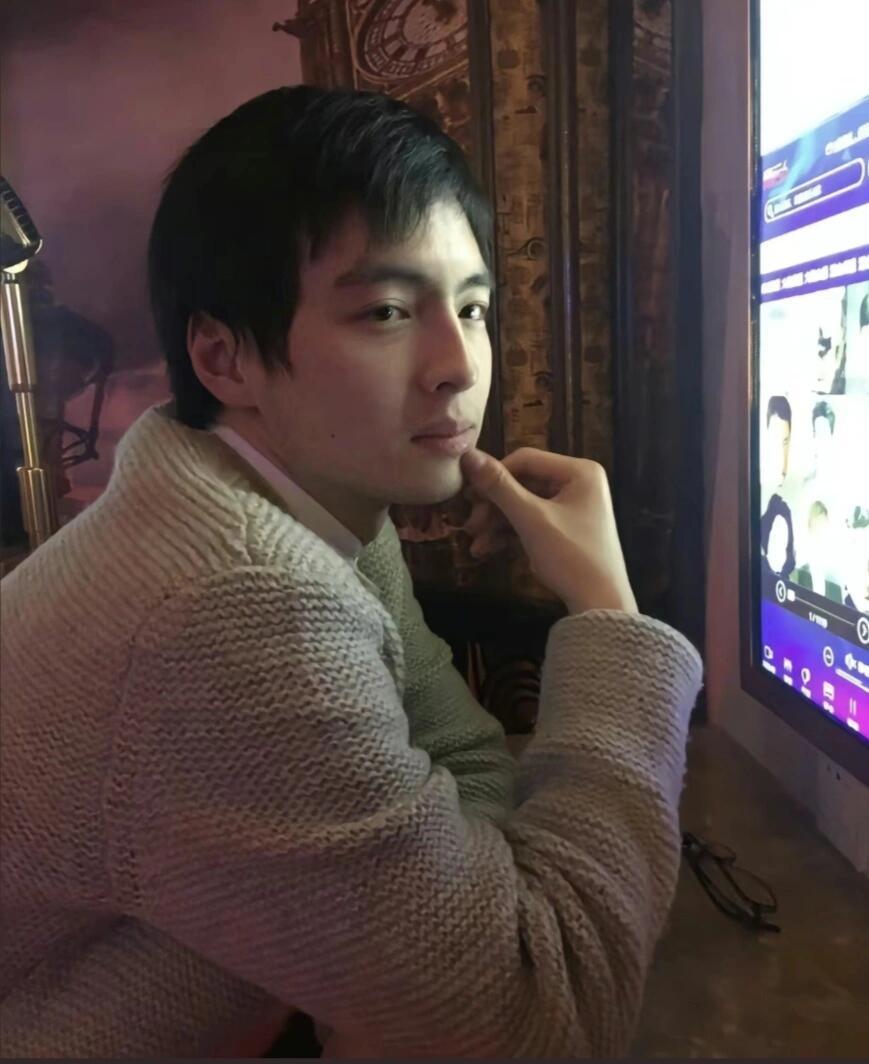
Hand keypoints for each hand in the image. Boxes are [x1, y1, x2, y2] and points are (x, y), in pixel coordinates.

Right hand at [460, 447, 637, 614]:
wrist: (600, 605)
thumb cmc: (571, 556)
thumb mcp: (532, 519)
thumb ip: (499, 487)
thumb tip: (467, 455)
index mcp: (579, 471)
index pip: (525, 460)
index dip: (494, 476)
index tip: (468, 496)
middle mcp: (577, 483)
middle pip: (522, 484)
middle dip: (493, 507)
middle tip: (469, 525)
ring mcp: (571, 507)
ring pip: (523, 505)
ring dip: (496, 524)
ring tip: (475, 545)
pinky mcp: (564, 529)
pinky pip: (531, 522)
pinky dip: (509, 534)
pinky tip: (486, 550)